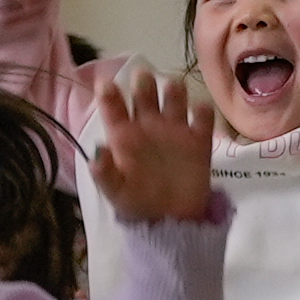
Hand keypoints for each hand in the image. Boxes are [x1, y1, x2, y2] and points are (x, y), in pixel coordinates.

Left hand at [76, 55, 214, 224]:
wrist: (171, 222)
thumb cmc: (138, 204)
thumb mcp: (116, 192)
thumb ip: (105, 173)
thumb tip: (96, 152)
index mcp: (124, 135)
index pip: (114, 108)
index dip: (110, 95)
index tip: (106, 84)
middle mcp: (148, 126)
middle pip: (145, 94)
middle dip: (144, 83)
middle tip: (143, 77)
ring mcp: (174, 130)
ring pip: (174, 97)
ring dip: (173, 90)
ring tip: (172, 89)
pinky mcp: (198, 140)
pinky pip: (203, 117)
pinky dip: (203, 111)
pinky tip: (199, 114)